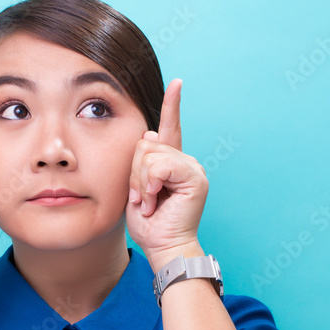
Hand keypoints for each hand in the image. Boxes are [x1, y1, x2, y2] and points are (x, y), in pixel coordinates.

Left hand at [125, 79, 208, 259]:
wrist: (163, 246)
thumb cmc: (149, 223)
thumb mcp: (137, 187)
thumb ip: (141, 162)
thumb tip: (151, 132)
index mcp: (170, 162)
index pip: (171, 127)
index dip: (172, 104)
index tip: (177, 83)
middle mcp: (185, 161)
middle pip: (145, 143)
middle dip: (135, 173)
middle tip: (143, 198)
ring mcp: (192, 168)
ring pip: (150, 155)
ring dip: (142, 183)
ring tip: (151, 202)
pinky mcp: (195, 178)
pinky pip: (161, 166)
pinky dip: (152, 184)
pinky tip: (157, 200)